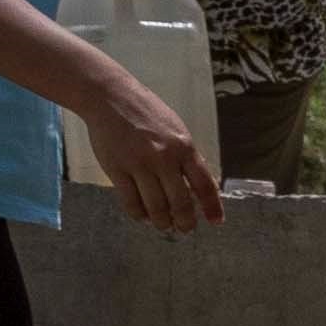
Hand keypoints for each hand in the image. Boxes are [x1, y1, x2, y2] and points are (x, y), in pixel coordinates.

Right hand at [81, 59, 221, 234]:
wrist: (111, 97)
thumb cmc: (146, 113)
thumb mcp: (176, 130)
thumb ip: (187, 156)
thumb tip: (200, 185)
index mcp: (184, 147)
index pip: (204, 184)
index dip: (212, 207)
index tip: (215, 222)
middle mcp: (164, 158)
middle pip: (180, 202)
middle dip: (185, 222)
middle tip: (185, 228)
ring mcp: (139, 164)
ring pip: (156, 207)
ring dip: (162, 222)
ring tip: (163, 224)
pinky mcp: (117, 169)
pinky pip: (131, 202)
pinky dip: (139, 214)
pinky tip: (142, 216)